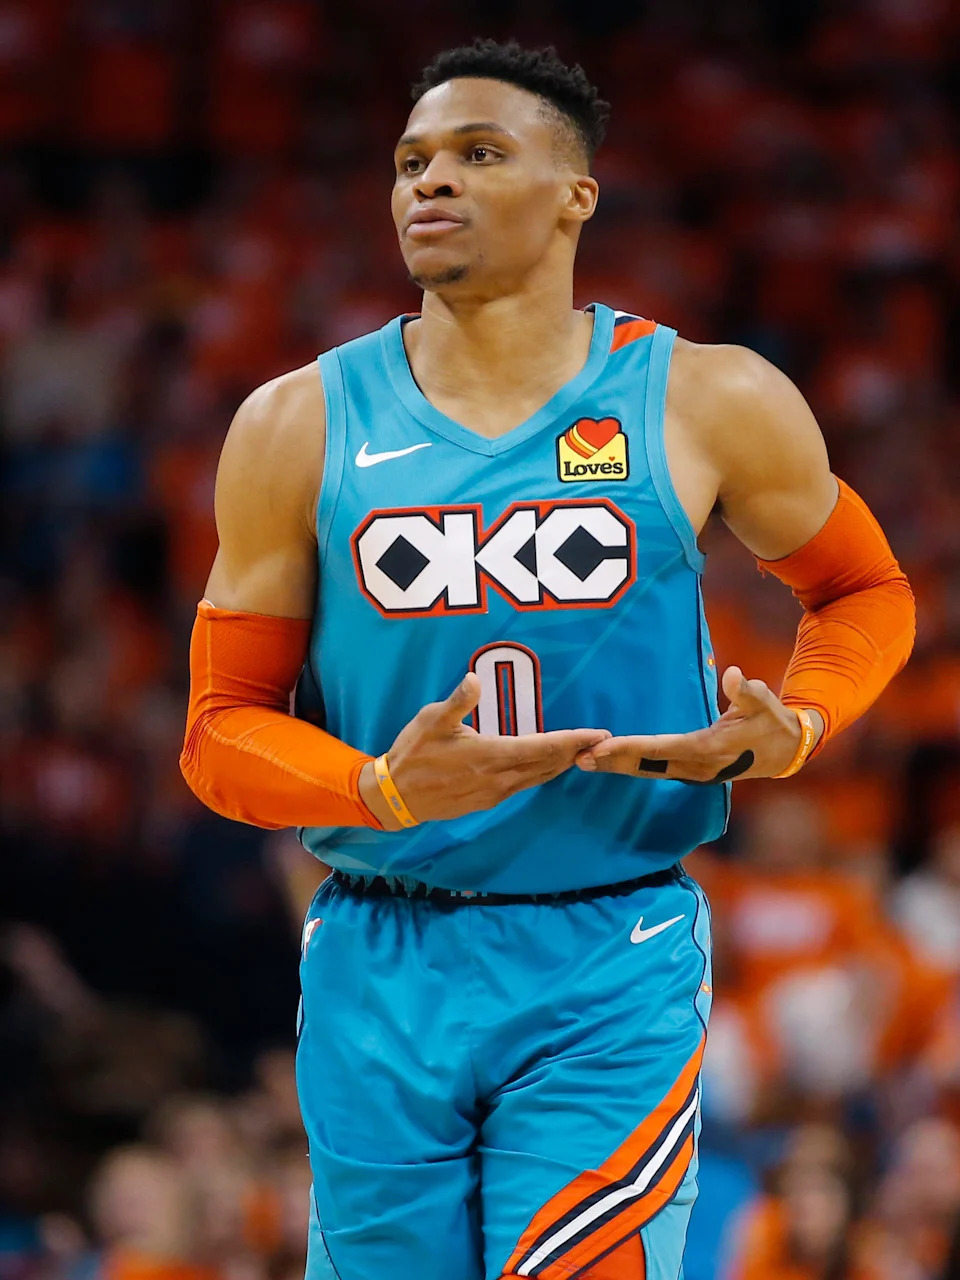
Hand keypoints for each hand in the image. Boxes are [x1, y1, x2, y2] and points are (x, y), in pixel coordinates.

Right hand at [359, 673, 610, 829]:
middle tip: (601, 741)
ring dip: (561, 765)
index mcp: (490, 754)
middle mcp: (499, 777)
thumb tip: (475, 679)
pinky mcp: (487, 801)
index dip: (574, 740)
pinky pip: (524, 786)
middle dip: (576, 752)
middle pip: (548, 765)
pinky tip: (546, 767)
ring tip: (580, 753)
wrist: (395, 798)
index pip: (544, 747)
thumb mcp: (430, 720)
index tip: (598, 733)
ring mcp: (494, 793)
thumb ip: (457, 701)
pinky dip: (542, 774)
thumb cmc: (412, 753)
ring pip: (538, 778)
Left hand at [574, 666, 823, 782]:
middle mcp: (696, 767)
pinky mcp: (692, 771)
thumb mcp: (765, 703)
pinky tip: (613, 763)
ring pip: (649, 770)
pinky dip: (633, 766)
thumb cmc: (773, 722)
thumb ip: (748, 691)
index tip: (604, 747)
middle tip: (579, 759)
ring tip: (586, 762)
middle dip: (613, 762)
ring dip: (618, 767)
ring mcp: (694, 773)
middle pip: (647, 765)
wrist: (787, 750)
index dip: (631, 748)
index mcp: (709, 750)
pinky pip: (656, 769)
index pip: (661, 750)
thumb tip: (735, 676)